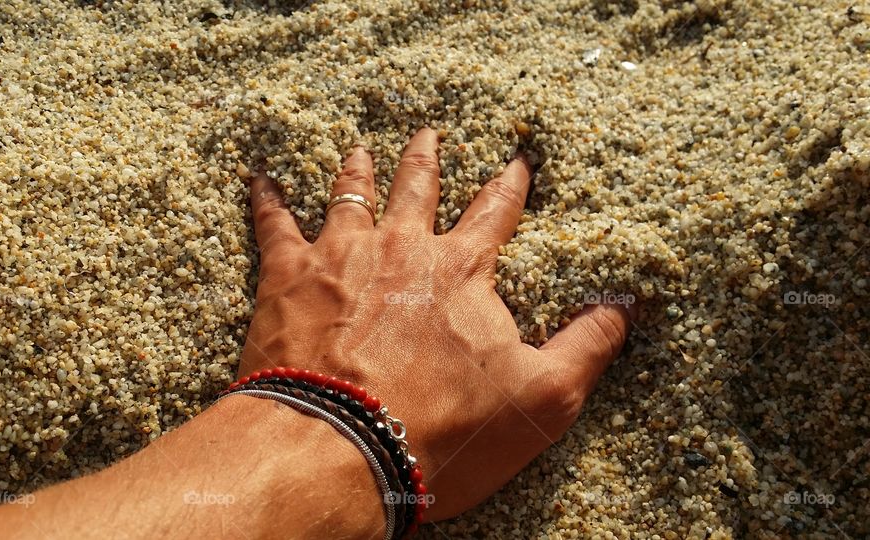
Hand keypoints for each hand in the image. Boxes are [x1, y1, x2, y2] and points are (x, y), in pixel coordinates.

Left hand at [241, 127, 634, 519]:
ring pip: (350, 194)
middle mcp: (401, 247)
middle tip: (429, 134)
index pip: (494, 212)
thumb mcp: (542, 398)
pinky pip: (274, 224)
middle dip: (427, 159)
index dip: (508, 185)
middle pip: (416, 187)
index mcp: (461, 270)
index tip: (516, 161)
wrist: (340, 447)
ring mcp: (340, 256)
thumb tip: (623, 307)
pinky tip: (260, 180)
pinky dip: (267, 199)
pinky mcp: (287, 278)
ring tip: (358, 149)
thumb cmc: (442, 428)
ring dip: (356, 169)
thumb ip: (587, 346)